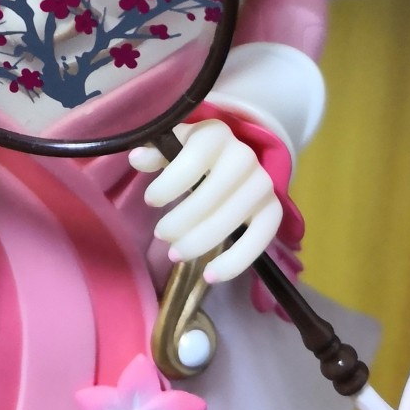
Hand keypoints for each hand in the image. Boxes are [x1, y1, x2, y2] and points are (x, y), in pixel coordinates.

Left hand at [130, 117, 282, 282]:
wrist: (234, 159)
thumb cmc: (195, 154)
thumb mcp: (175, 145)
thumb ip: (155, 152)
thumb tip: (136, 159)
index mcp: (216, 135)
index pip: (193, 162)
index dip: (168, 185)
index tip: (149, 201)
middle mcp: (244, 156)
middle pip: (210, 196)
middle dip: (180, 221)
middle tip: (161, 236)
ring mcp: (262, 184)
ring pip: (230, 221)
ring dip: (199, 243)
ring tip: (175, 254)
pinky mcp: (273, 210)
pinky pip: (259, 239)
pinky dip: (235, 262)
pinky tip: (210, 275)